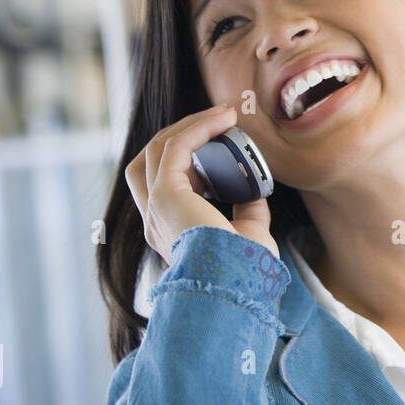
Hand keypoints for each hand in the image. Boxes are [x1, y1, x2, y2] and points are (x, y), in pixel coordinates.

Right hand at [125, 105, 279, 264]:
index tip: (220, 143)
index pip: (162, 183)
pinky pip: (175, 147)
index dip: (187, 159)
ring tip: (223, 115)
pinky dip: (198, 128)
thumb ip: (247, 215)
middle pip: (149, 161)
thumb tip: (254, 194)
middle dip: (182, 136)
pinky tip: (223, 120)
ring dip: (190, 126)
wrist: (236, 289)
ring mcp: (156, 207)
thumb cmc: (244, 273)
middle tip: (218, 122)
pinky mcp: (165, 195)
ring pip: (157, 149)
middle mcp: (155, 219)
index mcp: (169, 231)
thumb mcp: (249, 237)